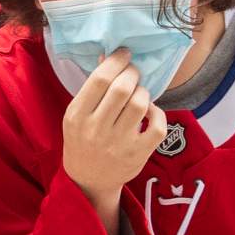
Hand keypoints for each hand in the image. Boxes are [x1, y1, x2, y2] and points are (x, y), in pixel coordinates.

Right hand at [62, 49, 166, 219]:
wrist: (88, 179)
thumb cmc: (82, 139)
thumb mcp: (77, 114)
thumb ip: (92, 88)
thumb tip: (110, 56)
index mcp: (77, 116)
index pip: (99, 80)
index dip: (116, 61)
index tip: (124, 55)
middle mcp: (96, 130)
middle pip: (122, 88)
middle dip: (132, 73)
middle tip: (133, 73)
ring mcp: (118, 144)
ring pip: (140, 104)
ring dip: (143, 92)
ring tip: (139, 93)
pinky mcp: (138, 155)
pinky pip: (157, 126)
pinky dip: (157, 112)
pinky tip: (150, 112)